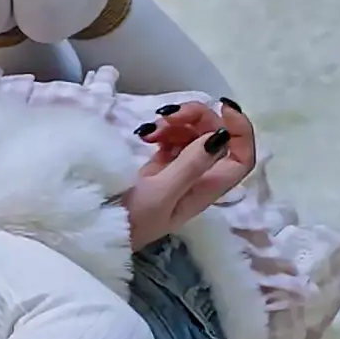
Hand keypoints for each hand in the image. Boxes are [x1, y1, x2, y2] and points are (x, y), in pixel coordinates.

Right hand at [121, 99, 255, 249]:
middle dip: (198, 118)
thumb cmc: (130, 219)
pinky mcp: (159, 168)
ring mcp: (178, 172)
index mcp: (206, 189)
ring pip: (193, 136)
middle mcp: (198, 179)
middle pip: (215, 138)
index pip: (241, 158)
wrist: (98, 230)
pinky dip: (163, 131)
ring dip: (177, 123)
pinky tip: (145, 136)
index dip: (241, 131)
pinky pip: (173, 140)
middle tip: (167, 114)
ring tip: (149, 130)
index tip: (222, 108)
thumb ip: (191, 165)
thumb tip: (221, 136)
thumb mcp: (161, 193)